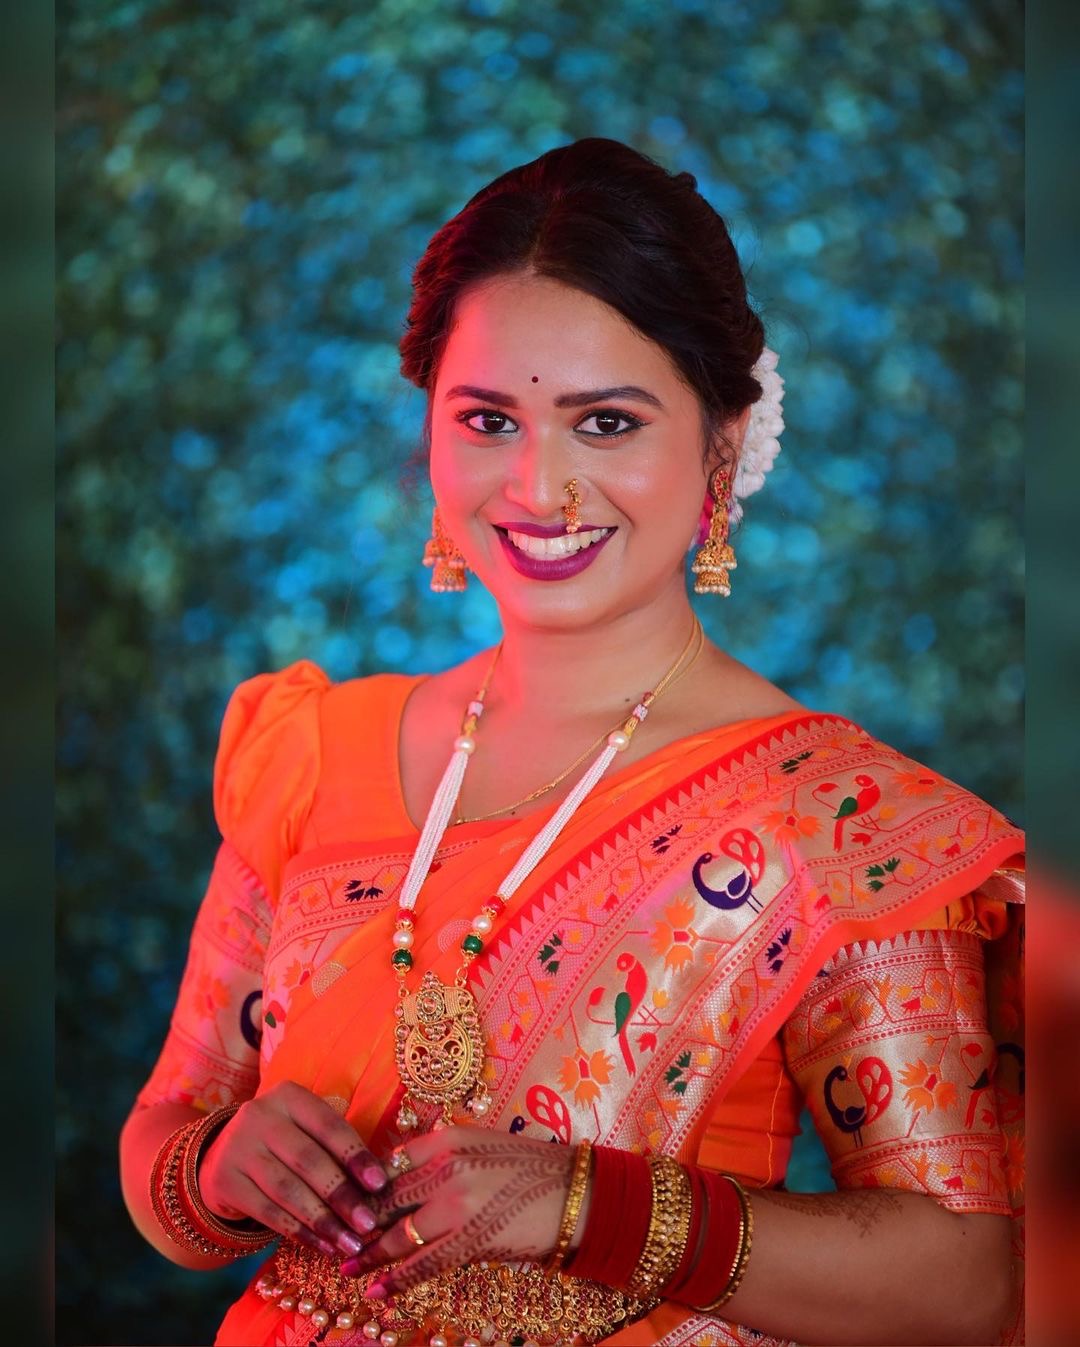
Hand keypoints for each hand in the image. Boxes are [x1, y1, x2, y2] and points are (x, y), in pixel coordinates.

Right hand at [198, 1081, 390, 1259]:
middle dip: (342, 1195)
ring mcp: (237, 1147)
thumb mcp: (305, 1130)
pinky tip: (323, 1246)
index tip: (380, 1185)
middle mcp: (260, 1115)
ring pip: (288, 1190)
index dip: (355, 1156)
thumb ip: (335, 1149)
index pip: (329, 1125)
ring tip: (350, 1243)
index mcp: (289, 1096)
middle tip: (369, 1224)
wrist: (222, 1156)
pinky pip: (268, 1212)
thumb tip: (379, 1186)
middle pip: (308, 1160)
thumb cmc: (282, 1143)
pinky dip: (299, 1232)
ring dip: (323, 1221)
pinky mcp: (224, 1181)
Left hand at [341, 1125, 577, 1297]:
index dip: (365, 1184)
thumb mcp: (480, 1143)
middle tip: (333, 1237)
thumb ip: (441, 1155)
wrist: (572, 1194)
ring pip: (399, 1233)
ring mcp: (456, 1205)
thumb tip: (401, 1176)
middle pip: (389, 1197)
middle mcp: (447, 1167)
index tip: (347, 1200)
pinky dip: (395, 1279)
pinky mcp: (469, 1240)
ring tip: (345, 1267)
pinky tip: (375, 1289)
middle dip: (357, 1221)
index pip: (391, 1161)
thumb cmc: (528, 1166)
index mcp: (448, 1138)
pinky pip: (423, 1264)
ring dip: (369, 1254)